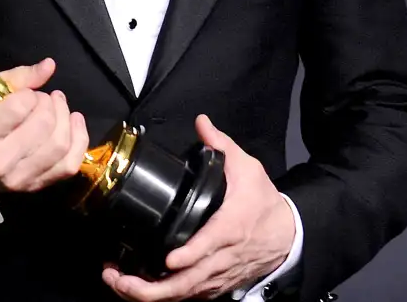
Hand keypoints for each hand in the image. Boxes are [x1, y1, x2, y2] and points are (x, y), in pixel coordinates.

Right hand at [0, 58, 88, 196]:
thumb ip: (17, 78)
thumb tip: (50, 65)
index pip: (19, 107)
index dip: (29, 94)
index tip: (25, 94)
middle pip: (44, 125)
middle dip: (49, 103)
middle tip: (43, 97)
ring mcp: (18, 179)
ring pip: (60, 144)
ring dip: (65, 117)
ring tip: (58, 105)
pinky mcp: (34, 187)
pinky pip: (69, 165)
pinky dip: (78, 140)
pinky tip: (74, 122)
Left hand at [102, 115, 295, 300]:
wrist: (287, 234)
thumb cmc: (264, 202)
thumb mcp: (248, 167)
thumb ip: (220, 144)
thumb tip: (202, 122)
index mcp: (230, 227)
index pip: (208, 246)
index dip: (189, 256)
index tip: (167, 260)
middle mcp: (222, 258)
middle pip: (188, 282)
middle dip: (151, 288)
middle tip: (119, 280)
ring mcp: (219, 276)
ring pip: (185, 294)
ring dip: (151, 295)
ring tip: (119, 284)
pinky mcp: (216, 284)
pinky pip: (189, 297)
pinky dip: (164, 297)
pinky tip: (139, 289)